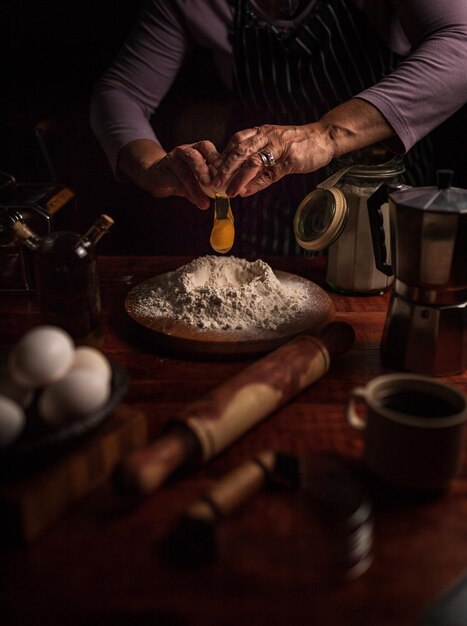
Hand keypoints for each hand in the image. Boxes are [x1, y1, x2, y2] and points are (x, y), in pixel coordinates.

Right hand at [118, 139, 220, 209]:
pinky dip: (190, 190)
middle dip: (210, 165)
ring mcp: (175, 156)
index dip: (221, 160)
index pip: (211, 148)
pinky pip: (178, 177)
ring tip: (207, 191)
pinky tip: (198, 201)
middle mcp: (187, 149)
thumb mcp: (198, 181)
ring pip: (189, 162)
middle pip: (199, 151)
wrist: (156, 176)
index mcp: (199, 149)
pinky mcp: (165, 167)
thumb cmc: (182, 178)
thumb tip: (226, 198)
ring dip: (199, 176)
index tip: (231, 175)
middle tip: (217, 181)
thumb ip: (210, 187)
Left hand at [211, 123, 333, 196]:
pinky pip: (270, 173)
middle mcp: (267, 136)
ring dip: (238, 178)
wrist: (324, 138)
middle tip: (213, 182)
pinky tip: (246, 191)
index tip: (211, 172)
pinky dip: (256, 183)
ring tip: (228, 191)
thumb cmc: (297, 143)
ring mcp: (279, 147)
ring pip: (253, 161)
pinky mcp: (290, 159)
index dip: (222, 157)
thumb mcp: (273, 146)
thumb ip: (257, 158)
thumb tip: (239, 177)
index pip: (235, 142)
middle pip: (239, 150)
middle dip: (224, 168)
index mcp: (260, 132)